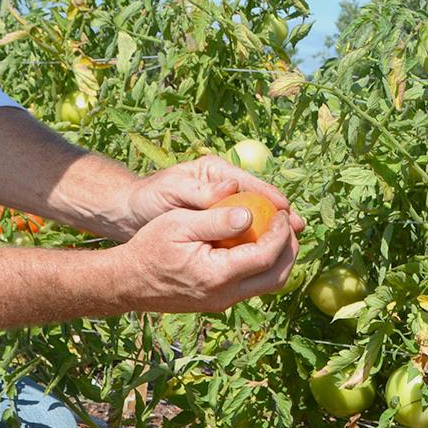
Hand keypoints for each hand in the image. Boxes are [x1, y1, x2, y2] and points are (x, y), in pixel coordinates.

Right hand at [108, 199, 297, 312]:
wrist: (128, 282)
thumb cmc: (149, 247)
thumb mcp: (179, 223)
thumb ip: (216, 219)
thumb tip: (250, 214)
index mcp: (217, 275)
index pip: (266, 256)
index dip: (281, 233)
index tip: (282, 212)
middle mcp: (225, 295)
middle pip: (277, 276)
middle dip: (290, 249)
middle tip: (288, 224)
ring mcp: (223, 303)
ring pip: (268, 285)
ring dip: (280, 259)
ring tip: (278, 232)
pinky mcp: (218, 303)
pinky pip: (251, 286)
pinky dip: (262, 266)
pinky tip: (256, 243)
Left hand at [120, 154, 305, 237]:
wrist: (128, 212)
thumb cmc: (148, 198)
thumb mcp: (173, 192)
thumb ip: (202, 193)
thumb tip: (232, 188)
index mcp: (216, 170)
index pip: (252, 183)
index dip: (272, 199)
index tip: (288, 214)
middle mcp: (223, 185)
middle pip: (259, 200)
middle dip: (278, 217)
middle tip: (298, 232)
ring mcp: (221, 205)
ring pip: (254, 218)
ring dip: (270, 232)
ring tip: (290, 246)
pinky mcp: (217, 222)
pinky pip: (242, 232)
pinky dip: (254, 242)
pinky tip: (264, 256)